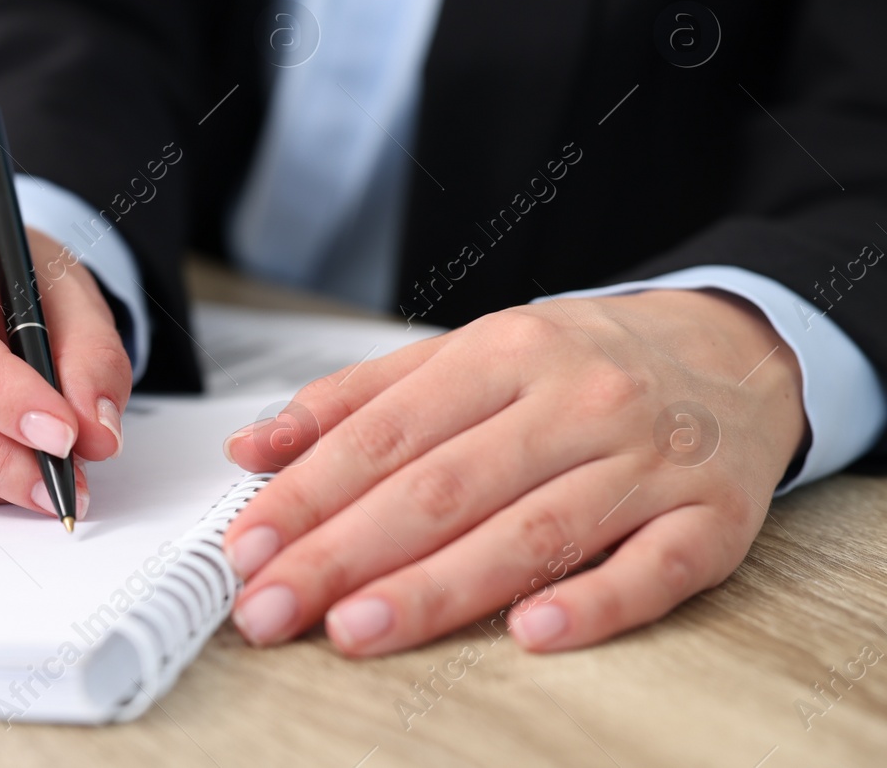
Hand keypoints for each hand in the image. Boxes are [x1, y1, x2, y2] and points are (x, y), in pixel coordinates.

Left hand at [219, 291, 805, 653]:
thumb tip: (254, 447)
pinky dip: (594, 602)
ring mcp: (647, 461)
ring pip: (532, 532)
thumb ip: (357, 399)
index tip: (247, 547)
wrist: (734, 349)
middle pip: (443, 487)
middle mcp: (574, 401)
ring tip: (355, 630)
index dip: (309, 494)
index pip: (385, 432)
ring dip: (438, 589)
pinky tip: (530, 633)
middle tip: (271, 607)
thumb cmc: (580, 361)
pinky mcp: (713, 518)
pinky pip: (653, 568)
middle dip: (344, 554)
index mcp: (503, 351)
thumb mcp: (468, 353)